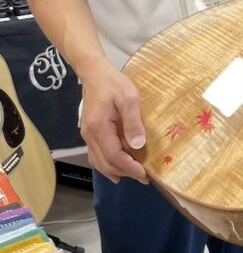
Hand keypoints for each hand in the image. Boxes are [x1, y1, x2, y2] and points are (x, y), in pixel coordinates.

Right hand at [80, 61, 147, 183]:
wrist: (94, 74)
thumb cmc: (113, 84)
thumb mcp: (129, 98)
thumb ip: (133, 122)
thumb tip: (138, 145)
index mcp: (99, 127)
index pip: (114, 155)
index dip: (129, 167)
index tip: (144, 174)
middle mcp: (90, 135)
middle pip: (105, 163)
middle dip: (125, 173)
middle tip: (144, 178)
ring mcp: (87, 135)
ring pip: (99, 162)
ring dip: (116, 172)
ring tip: (134, 176)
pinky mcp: (89, 133)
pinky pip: (96, 156)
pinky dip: (107, 166)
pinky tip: (117, 171)